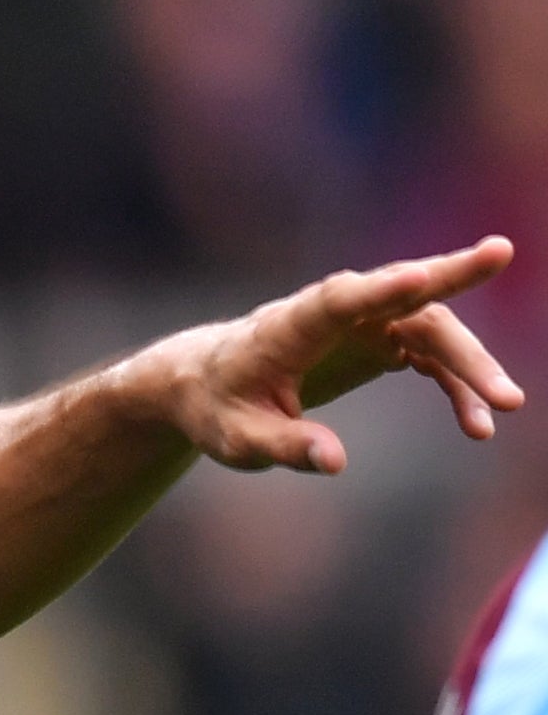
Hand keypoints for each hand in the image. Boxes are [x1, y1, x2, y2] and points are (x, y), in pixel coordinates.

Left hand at [139, 237, 522, 473]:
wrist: (210, 386)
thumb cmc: (218, 407)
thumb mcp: (238, 439)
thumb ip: (284, 446)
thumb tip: (335, 461)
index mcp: (290, 326)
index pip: (338, 300)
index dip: (379, 288)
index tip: (419, 276)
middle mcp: (333, 312)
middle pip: (399, 291)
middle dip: (451, 275)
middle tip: (501, 253)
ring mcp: (362, 323)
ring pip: (429, 326)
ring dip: (469, 362)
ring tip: (505, 405)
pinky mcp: (380, 341)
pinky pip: (430, 357)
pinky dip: (456, 386)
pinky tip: (477, 425)